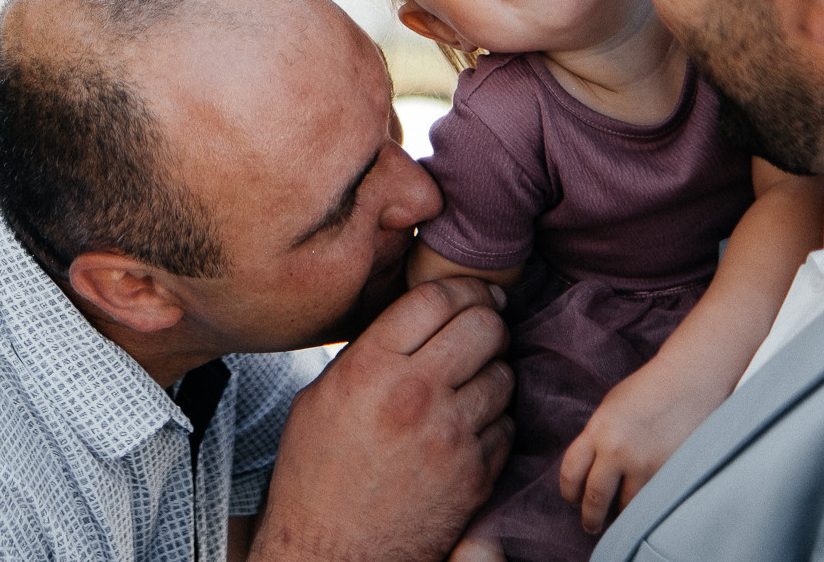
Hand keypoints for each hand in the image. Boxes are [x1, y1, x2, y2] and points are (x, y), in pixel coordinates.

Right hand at [251, 278, 513, 561]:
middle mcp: (415, 394)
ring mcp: (450, 435)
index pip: (436, 297)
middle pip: (482, 327)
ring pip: (504, 375)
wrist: (331, 552)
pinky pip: (507, 426)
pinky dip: (495, 422)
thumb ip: (369, 352)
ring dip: (493, 372)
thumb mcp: (322, 396)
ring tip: (472, 383)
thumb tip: (412, 320)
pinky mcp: (475, 474)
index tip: (469, 294)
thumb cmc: (317, 477)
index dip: (460, 288)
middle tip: (482, 329)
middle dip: (487, 321)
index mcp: (370, 366)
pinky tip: (470, 427)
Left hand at [557, 354, 721, 535]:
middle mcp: (618, 450)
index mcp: (598, 431)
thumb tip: (586, 473)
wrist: (688, 382)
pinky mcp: (671, 474)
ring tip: (620, 514)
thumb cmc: (646, 391)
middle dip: (590, 517)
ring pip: (626, 507)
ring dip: (621, 514)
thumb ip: (596, 440)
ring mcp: (646, 465)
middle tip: (591, 524)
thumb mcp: (609, 410)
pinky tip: (644, 504)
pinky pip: (652, 502)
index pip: (570, 473)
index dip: (568, 492)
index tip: (572, 499)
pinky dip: (646, 506)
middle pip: (594, 498)